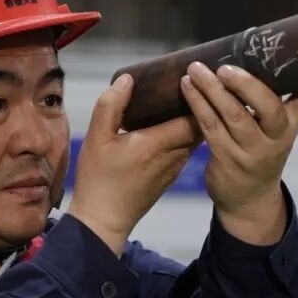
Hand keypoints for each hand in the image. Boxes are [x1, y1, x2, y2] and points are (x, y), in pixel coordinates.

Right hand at [68, 74, 201, 255]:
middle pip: (200, 125)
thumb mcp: (96, 138)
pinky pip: (186, 149)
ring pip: (195, 138)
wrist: (104, 221)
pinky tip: (174, 123)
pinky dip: (186, 134)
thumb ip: (111, 106)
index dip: (199, 96)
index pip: (195, 116)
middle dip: (201, 104)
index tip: (196, 77)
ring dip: (194, 119)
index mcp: (159, 143)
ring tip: (188, 97)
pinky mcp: (170, 177)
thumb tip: (128, 79)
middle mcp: (175, 155)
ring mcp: (175, 168)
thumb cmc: (99, 179)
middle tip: (195, 81)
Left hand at [180, 62, 297, 244]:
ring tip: (196, 70)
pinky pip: (210, 127)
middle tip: (225, 67)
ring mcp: (249, 151)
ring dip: (212, 90)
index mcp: (289, 127)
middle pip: (266, 108)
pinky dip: (198, 104)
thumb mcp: (286, 130)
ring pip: (232, 115)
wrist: (249, 199)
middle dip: (246, 85)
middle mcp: (274, 139)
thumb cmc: (265, 153)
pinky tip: (188, 86)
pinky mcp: (225, 158)